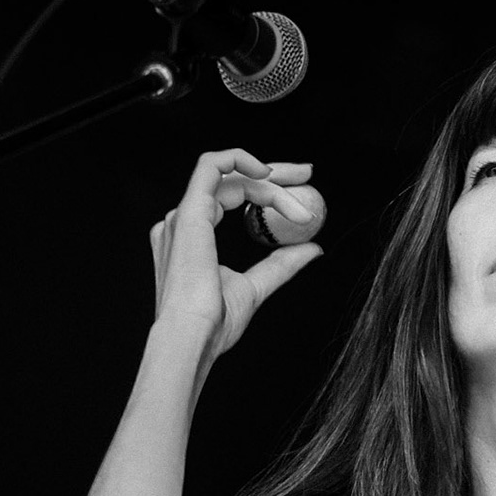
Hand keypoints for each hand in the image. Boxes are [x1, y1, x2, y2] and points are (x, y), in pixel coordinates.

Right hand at [148, 149, 321, 361]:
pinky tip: (269, 175)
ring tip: (302, 210)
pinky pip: (213, 167)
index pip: (232, 195)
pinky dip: (241, 160)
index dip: (267, 188)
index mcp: (193, 235)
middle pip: (232, 179)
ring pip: (233, 177)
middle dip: (273, 172)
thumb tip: (311, 248)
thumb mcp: (257, 286)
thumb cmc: (214, 321)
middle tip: (307, 173)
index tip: (301, 192)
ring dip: (272, 184)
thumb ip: (281, 264)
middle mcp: (183, 221)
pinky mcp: (189, 212)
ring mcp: (183, 215)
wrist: (193, 335)